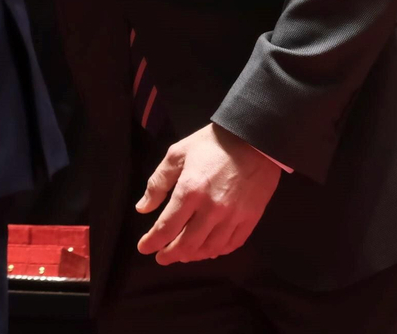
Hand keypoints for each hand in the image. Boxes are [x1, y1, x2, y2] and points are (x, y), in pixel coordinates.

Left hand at [135, 123, 281, 264]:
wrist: (253, 139)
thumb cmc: (211, 144)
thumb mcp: (176, 154)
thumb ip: (158, 183)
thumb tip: (143, 208)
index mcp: (189, 191)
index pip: (166, 227)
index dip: (153, 241)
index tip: (144, 248)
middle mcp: (211, 209)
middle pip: (187, 243)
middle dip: (170, 254)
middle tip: (161, 258)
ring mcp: (233, 216)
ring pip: (210, 247)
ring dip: (193, 256)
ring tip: (182, 256)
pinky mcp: (251, 218)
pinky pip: (232, 243)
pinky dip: (218, 251)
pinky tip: (208, 250)